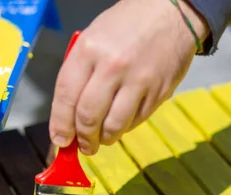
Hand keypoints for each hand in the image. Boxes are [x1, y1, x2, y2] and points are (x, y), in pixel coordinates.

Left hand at [48, 0, 208, 155]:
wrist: (171, 12)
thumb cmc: (126, 25)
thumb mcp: (93, 38)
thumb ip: (79, 74)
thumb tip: (69, 114)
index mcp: (89, 50)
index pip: (66, 96)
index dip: (60, 124)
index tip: (60, 139)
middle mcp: (112, 66)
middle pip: (89, 117)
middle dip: (83, 139)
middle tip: (83, 146)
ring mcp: (138, 81)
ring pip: (114, 126)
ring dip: (104, 139)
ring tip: (101, 139)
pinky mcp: (159, 92)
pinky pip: (136, 121)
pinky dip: (125, 128)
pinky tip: (121, 121)